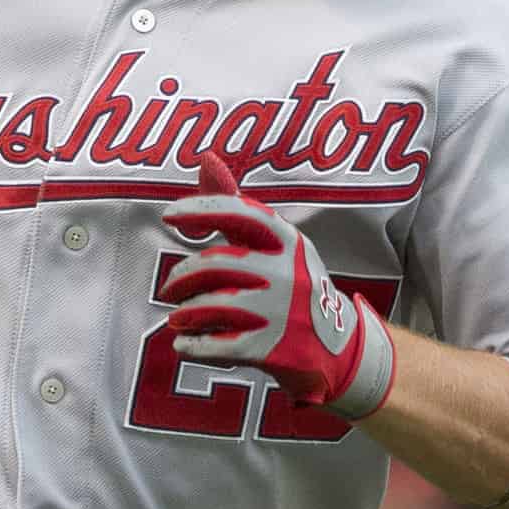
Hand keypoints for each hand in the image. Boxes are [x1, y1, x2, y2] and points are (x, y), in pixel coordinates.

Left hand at [160, 151, 395, 419]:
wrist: (339, 347)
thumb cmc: (293, 286)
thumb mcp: (276, 245)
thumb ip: (237, 209)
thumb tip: (206, 160)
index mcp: (288, 241)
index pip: (241, 212)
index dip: (201, 209)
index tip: (169, 215)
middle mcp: (288, 272)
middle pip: (216, 263)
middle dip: (182, 277)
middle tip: (170, 289)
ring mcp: (283, 311)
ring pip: (212, 305)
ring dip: (185, 312)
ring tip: (178, 318)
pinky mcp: (274, 349)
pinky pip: (218, 344)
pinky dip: (193, 344)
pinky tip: (185, 343)